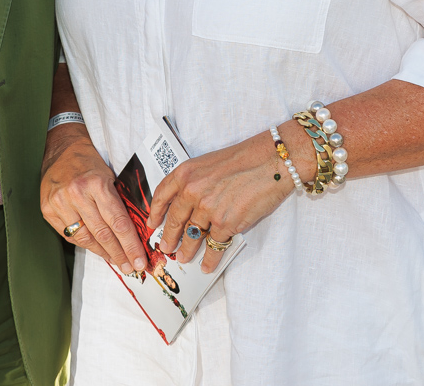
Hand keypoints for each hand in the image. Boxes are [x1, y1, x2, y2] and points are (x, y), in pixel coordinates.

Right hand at [40, 125, 146, 272]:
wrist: (61, 149)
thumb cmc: (90, 163)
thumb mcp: (110, 176)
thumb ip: (119, 202)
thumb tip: (135, 233)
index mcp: (96, 184)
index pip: (118, 222)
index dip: (130, 244)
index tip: (139, 259)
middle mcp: (77, 195)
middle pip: (102, 234)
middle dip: (119, 253)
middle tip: (131, 266)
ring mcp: (59, 203)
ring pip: (85, 238)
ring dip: (103, 253)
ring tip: (117, 261)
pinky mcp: (47, 210)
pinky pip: (69, 235)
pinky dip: (85, 244)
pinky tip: (97, 249)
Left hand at [146, 131, 294, 274]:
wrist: (271, 161)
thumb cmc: (245, 159)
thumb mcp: (209, 163)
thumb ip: (195, 181)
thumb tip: (188, 203)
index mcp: (186, 173)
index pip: (162, 195)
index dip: (156, 212)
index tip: (152, 223)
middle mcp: (192, 191)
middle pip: (174, 220)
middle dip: (168, 237)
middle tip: (166, 247)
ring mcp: (208, 209)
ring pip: (192, 236)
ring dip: (187, 250)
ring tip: (183, 257)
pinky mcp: (226, 223)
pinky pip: (214, 246)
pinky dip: (210, 258)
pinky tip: (207, 265)